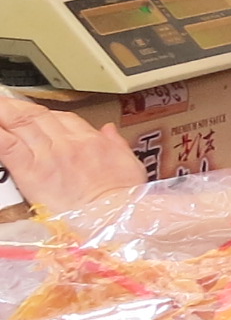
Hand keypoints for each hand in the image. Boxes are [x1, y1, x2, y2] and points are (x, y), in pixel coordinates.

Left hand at [0, 98, 147, 215]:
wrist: (115, 216)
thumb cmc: (124, 198)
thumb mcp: (130, 165)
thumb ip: (116, 144)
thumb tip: (110, 130)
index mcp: (91, 140)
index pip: (63, 118)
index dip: (45, 114)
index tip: (36, 116)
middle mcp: (68, 142)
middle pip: (36, 115)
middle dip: (16, 107)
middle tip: (3, 103)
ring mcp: (48, 154)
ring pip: (20, 123)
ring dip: (3, 113)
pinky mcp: (31, 171)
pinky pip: (8, 146)